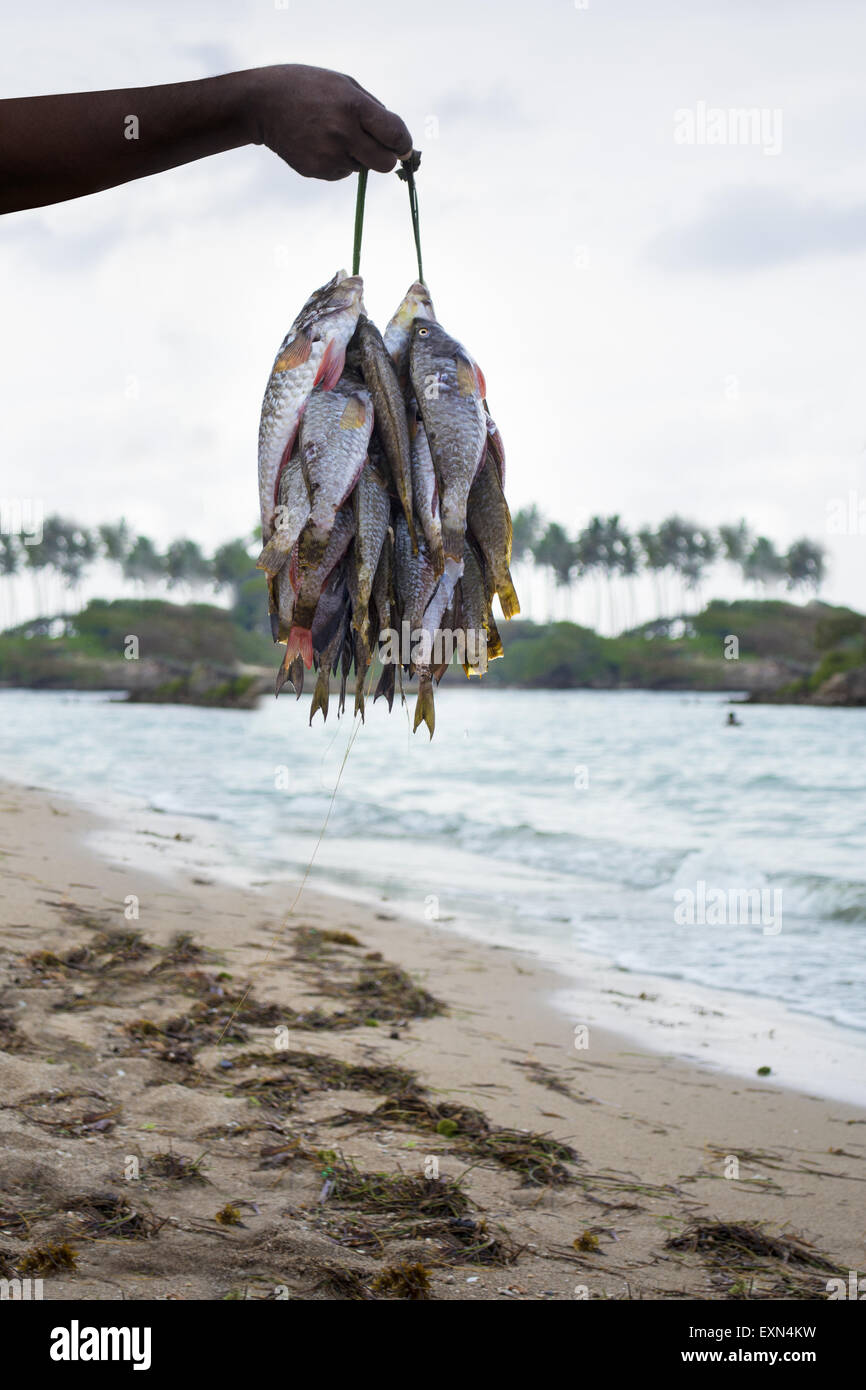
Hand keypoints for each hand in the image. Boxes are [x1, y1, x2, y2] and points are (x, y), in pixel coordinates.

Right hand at [248, 64, 412, 180]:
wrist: (263, 103)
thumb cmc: (310, 88)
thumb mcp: (344, 84)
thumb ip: (374, 110)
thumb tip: (399, 141)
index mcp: (354, 107)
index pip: (395, 135)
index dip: (404, 145)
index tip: (403, 147)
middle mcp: (343, 133)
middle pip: (384, 164)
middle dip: (386, 159)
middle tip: (377, 149)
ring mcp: (328, 155)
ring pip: (362, 168)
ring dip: (356, 156)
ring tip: (332, 133)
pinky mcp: (316, 170)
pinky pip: (342, 172)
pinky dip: (338, 161)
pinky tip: (319, 143)